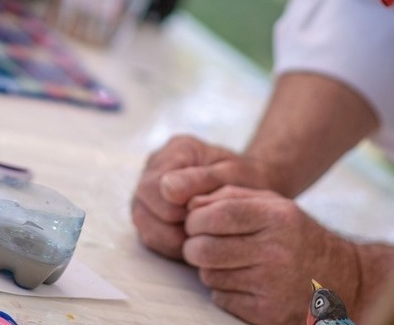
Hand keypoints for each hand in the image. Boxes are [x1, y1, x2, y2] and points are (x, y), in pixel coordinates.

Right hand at [131, 135, 274, 259]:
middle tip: (202, 227)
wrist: (252, 190)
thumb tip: (167, 188)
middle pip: (142, 207)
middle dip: (172, 225)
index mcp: (177, 150)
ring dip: (170, 238)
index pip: (153, 186)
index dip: (174, 209)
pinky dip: (171, 244)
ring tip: (199, 235)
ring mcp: (150, 191)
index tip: (201, 214)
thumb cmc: (245, 180)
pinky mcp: (151, 212)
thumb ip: (201, 179)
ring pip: (143, 224)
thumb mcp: (233, 175)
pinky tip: (193, 240)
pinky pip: (150, 236)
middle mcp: (155, 167)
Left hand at [183, 186, 358, 324]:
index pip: (217, 215)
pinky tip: (242, 281)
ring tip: (230, 262)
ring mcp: (272, 286)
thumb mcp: (272, 204)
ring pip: (209, 275)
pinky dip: (223, 290)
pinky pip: (221, 299)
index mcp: (277, 218)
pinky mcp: (268, 314)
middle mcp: (276, 252)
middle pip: (205, 249)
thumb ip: (230, 196)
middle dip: (193, 245)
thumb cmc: (295, 235)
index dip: (195, 219)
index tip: (195, 222)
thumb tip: (189, 206)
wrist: (342, 277)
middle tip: (201, 244)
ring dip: (210, 268)